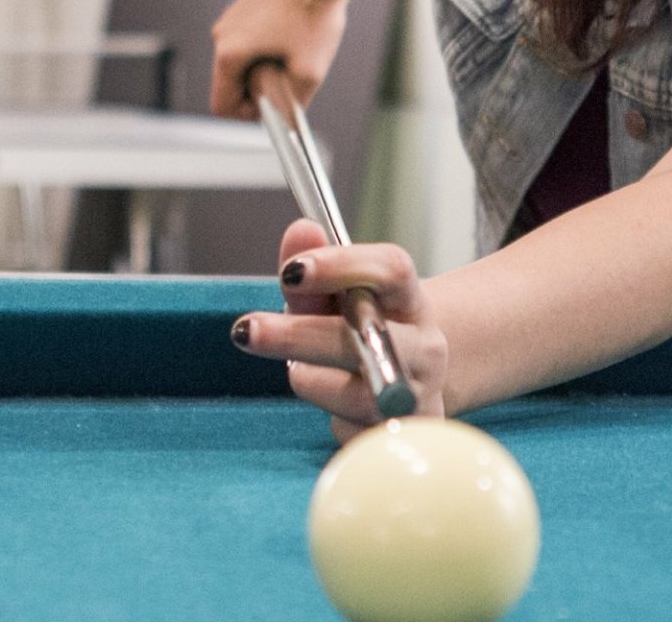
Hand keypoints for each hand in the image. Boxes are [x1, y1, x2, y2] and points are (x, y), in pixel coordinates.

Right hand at [209, 0, 348, 120]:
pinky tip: (295, 33)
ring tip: (296, 49)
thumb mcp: (310, 71)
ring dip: (267, 65)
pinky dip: (270, 46)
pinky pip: (250, 42)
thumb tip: (283, 118)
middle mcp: (221, 36)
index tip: (276, 103)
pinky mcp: (244, 8)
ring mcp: (231, 19)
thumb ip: (293, 103)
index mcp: (229, 54)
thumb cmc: (313, 12)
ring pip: (244, 62)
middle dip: (261, 86)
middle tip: (292, 72)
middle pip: (233, 83)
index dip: (249, 114)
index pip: (222, 105)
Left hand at [232, 219, 448, 442]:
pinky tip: (337, 407)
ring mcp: (418, 397)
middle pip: (364, 338)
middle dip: (299, 335)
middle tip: (247, 329)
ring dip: (309, 378)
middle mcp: (424, 347)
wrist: (411, 388)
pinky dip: (331, 417)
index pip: (389, 269)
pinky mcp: (405, 441)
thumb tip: (299, 230)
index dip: (340, 266)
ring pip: (349, 392)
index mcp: (409, 299)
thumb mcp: (340, 299)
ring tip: (308, 370)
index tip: (289, 271)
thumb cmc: (362, 334)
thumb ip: (315, 268)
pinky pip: (347, 431)